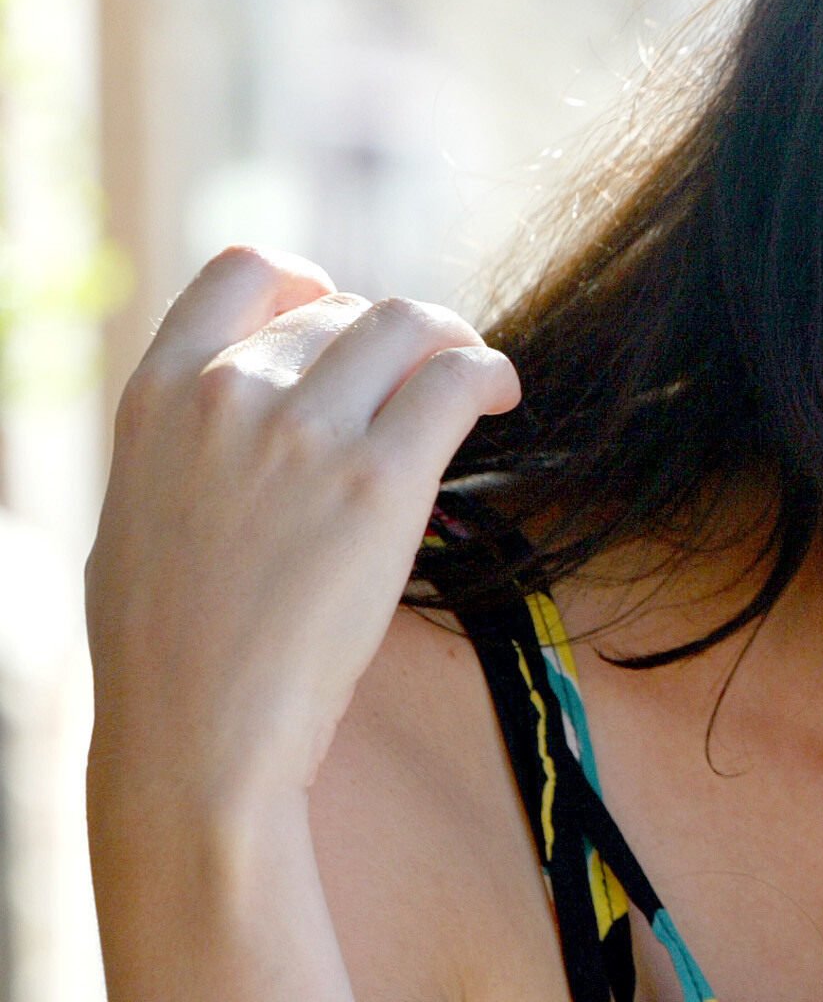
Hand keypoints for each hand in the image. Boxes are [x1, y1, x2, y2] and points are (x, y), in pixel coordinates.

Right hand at [84, 245, 520, 809]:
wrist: (196, 735)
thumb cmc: (167, 647)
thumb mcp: (138, 509)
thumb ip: (190, 438)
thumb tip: (242, 396)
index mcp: (158, 394)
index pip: (243, 271)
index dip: (306, 281)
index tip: (339, 308)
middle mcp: (229, 394)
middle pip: (345, 308)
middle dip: (391, 339)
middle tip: (419, 382)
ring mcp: (306, 431)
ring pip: (410, 324)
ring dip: (450, 341)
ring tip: (472, 379)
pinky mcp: (380, 478)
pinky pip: (458, 379)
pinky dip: (491, 373)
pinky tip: (501, 396)